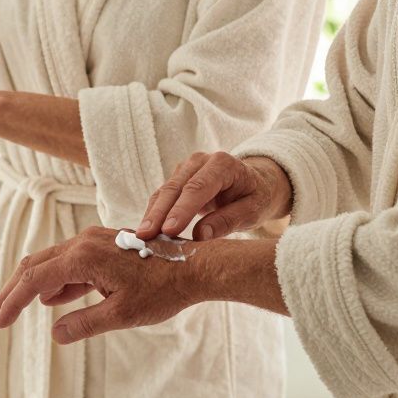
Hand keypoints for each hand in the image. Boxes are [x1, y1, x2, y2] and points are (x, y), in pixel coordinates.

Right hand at [0, 226, 199, 343]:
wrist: (195, 266)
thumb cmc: (163, 289)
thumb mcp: (121, 315)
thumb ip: (83, 324)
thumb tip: (55, 333)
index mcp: (82, 256)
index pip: (33, 280)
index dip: (11, 302)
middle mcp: (83, 242)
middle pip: (34, 266)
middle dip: (13, 293)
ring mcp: (93, 241)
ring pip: (51, 263)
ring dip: (33, 288)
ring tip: (15, 310)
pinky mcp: (104, 246)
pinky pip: (70, 263)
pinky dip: (56, 282)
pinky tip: (53, 301)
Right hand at [136, 152, 291, 241]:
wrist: (254, 182)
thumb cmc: (255, 197)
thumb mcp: (252, 211)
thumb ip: (228, 221)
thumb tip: (199, 236)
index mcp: (223, 164)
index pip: (198, 187)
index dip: (181, 209)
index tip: (169, 230)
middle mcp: (201, 161)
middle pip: (175, 187)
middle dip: (159, 213)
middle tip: (146, 236)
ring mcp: (186, 168)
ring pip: (164, 191)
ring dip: (152, 214)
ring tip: (142, 236)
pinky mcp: (178, 178)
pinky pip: (162, 196)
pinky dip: (154, 212)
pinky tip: (147, 229)